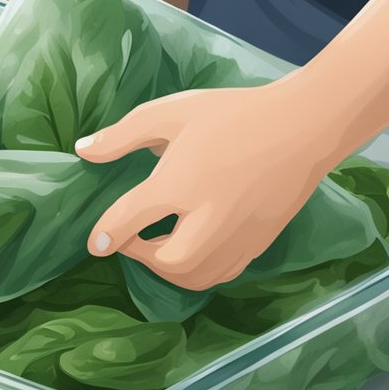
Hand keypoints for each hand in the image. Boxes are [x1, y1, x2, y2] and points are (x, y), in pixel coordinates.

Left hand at [75, 79, 343, 290]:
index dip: (106, 235)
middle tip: (134, 238)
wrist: (304, 125)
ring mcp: (239, 234)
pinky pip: (221, 274)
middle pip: (169, 261)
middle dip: (142, 256)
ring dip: (169, 268)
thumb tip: (83, 150)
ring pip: (195, 276)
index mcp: (182, 182)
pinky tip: (192, 249)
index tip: (95, 245)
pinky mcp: (259, 242)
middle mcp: (210, 216)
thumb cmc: (232, 114)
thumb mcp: (170, 113)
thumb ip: (123, 135)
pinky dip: (198, 272)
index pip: (131, 219)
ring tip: (160, 244)